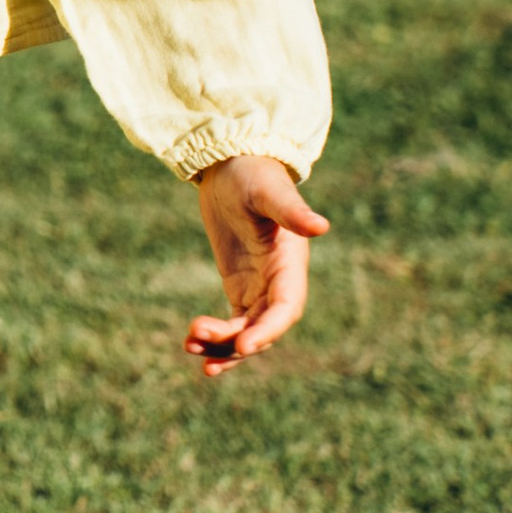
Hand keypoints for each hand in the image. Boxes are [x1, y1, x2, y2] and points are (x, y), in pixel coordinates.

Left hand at [185, 153, 327, 377]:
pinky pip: (232, 324)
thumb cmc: (254, 174)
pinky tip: (191, 345)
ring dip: (221, 346)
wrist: (232, 166)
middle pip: (264, 327)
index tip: (243, 345)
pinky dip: (215, 339)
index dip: (269, 330)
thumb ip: (291, 211)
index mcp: (290, 263)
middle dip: (235, 341)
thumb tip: (321, 226)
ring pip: (246, 332)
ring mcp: (259, 288)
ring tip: (189, 346)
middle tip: (198, 338)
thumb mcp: (268, 191)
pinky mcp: (239, 288)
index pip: (287, 308)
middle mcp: (279, 282)